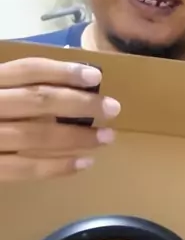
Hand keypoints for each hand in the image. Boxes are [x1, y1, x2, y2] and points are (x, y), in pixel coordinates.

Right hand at [0, 57, 120, 180]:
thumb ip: (17, 85)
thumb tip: (67, 82)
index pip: (29, 70)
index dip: (64, 72)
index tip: (96, 77)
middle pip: (39, 101)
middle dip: (80, 104)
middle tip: (113, 108)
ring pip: (37, 135)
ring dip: (77, 136)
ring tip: (107, 137)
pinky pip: (25, 169)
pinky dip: (57, 166)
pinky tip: (84, 162)